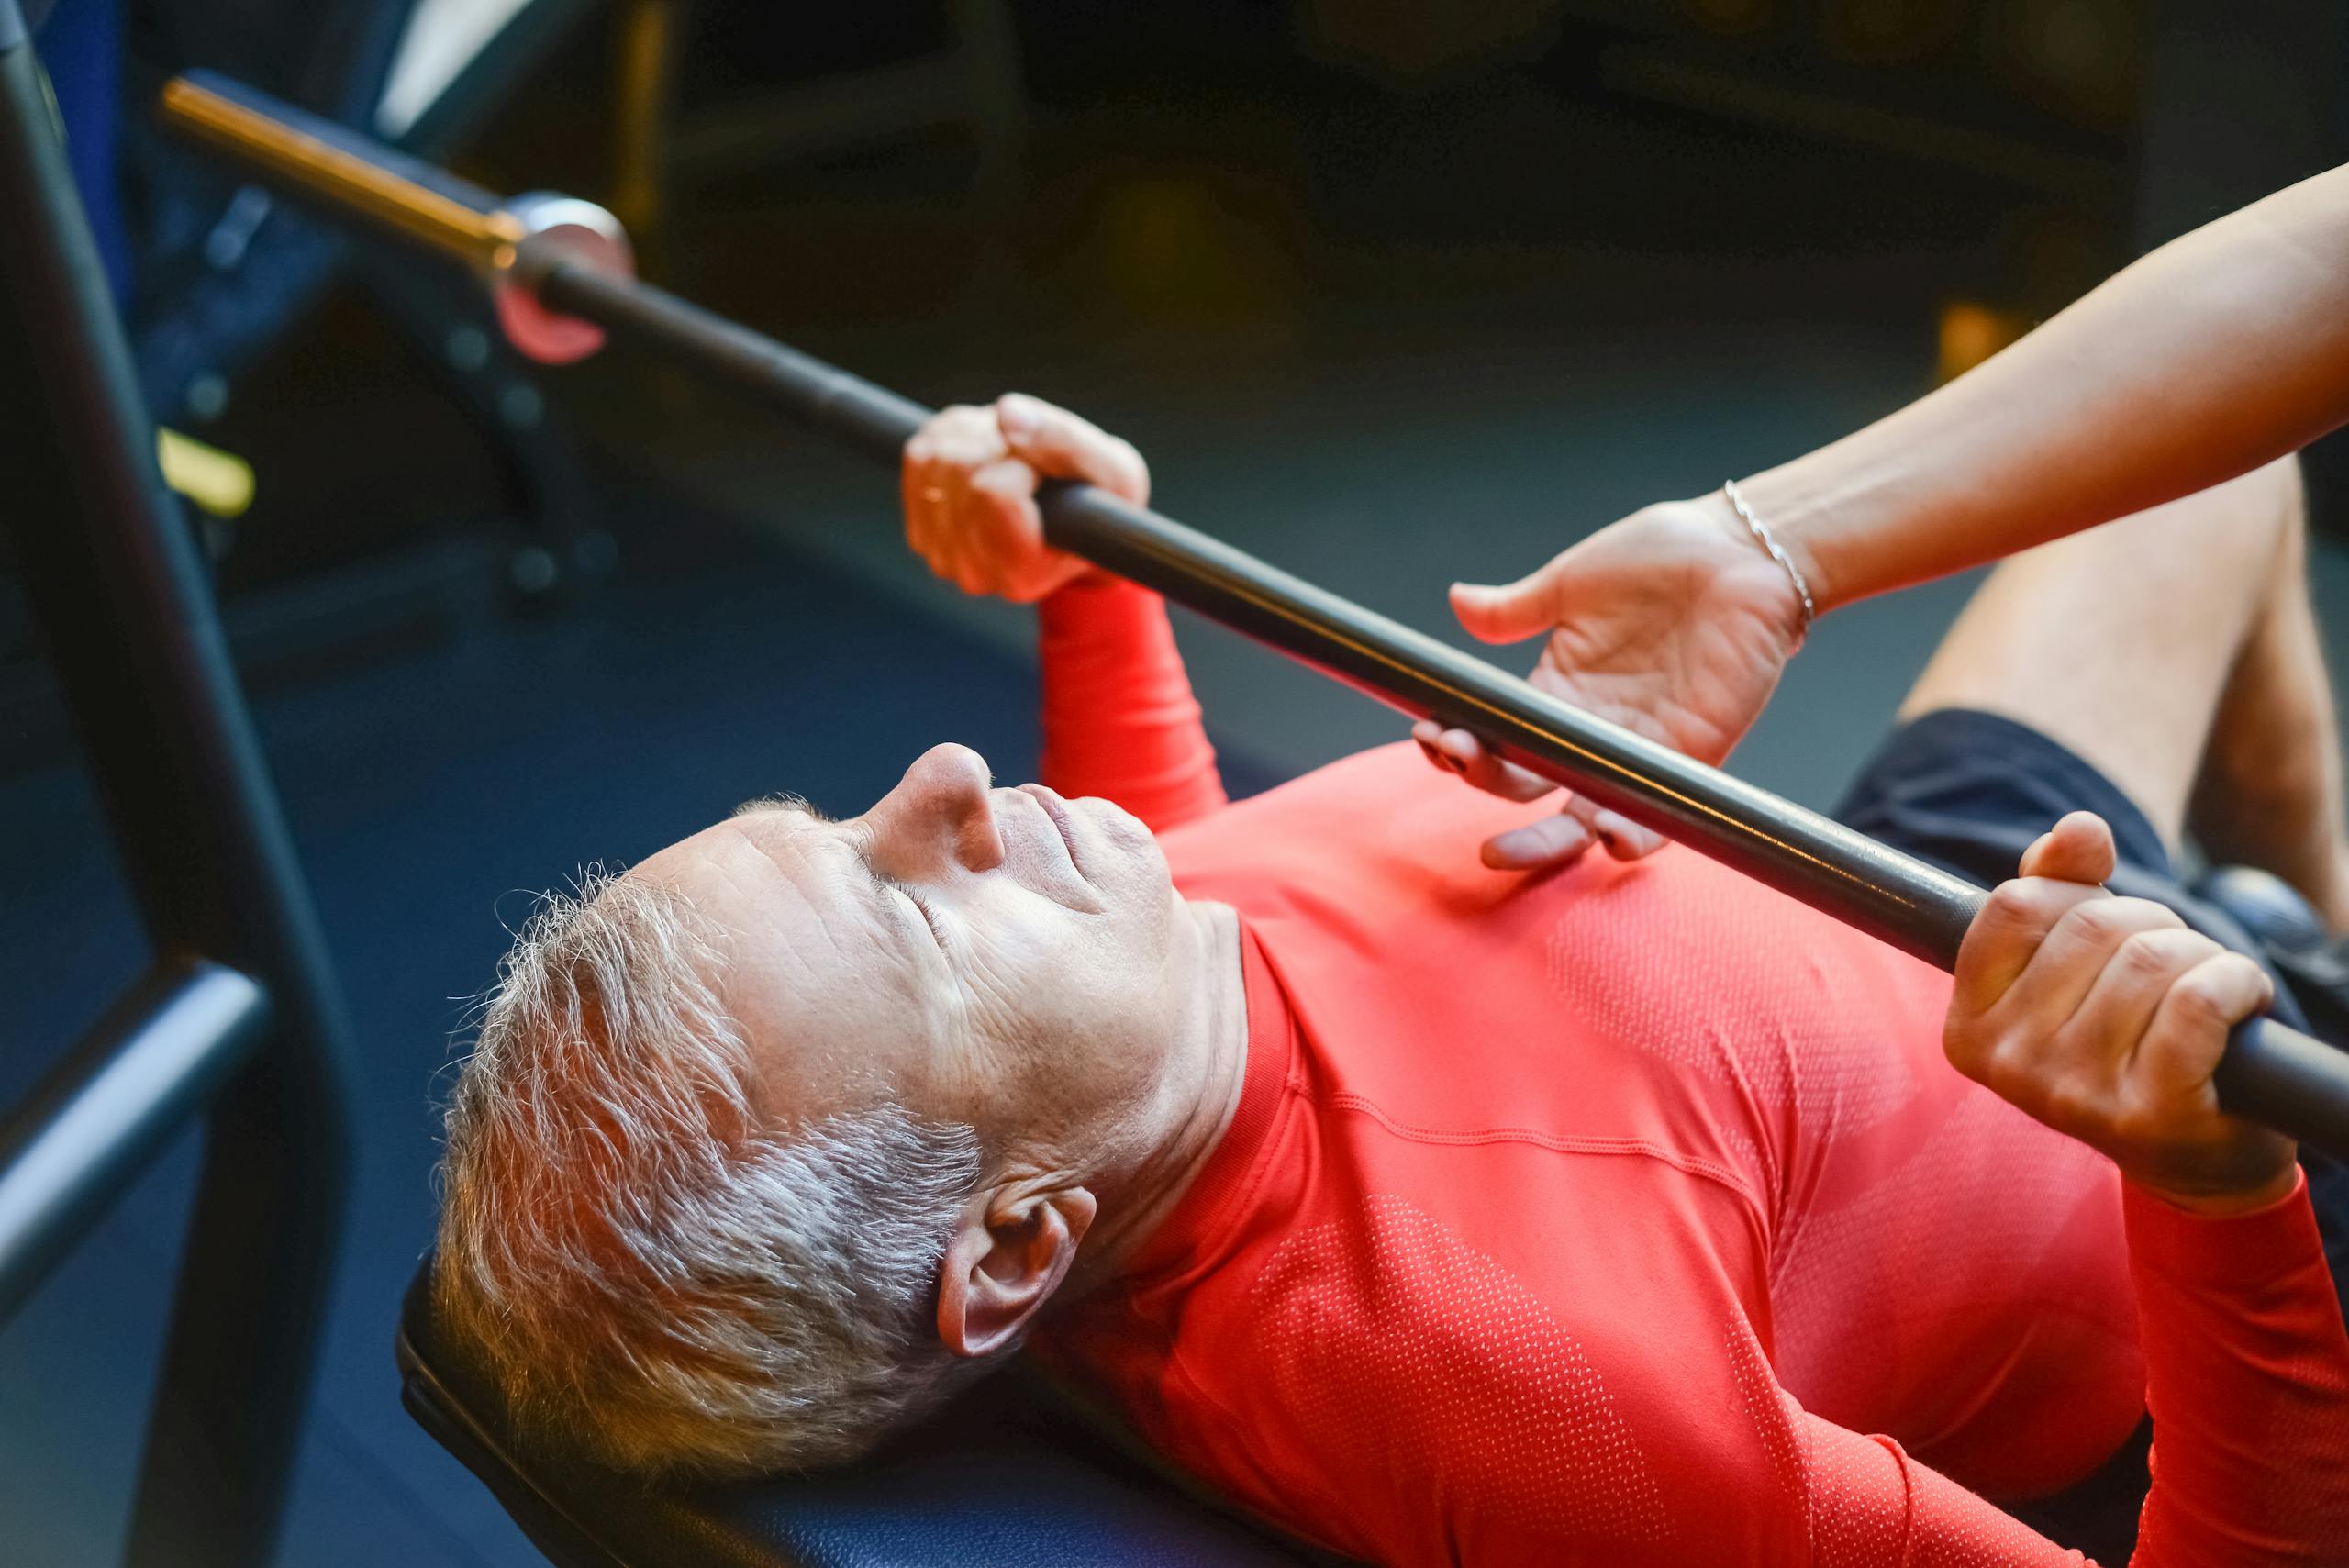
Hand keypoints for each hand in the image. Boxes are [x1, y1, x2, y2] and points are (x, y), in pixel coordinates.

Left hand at [901, 394, 1149, 602]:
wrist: (1079, 525)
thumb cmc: (1103, 503)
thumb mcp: (1114, 471)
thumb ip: (1066, 442)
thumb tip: (1006, 413)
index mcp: (1024, 574)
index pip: (992, 492)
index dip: (1024, 465)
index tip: (1046, 477)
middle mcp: (976, 574)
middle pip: (959, 469)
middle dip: (999, 447)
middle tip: (1030, 464)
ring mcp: (943, 554)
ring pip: (935, 459)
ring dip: (976, 440)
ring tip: (1011, 460)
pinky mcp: (921, 525)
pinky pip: (920, 455)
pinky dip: (954, 440)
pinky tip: (985, 457)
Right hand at [1415, 495, 1807, 870]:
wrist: (1740, 548)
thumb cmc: (1661, 556)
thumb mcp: (1572, 581)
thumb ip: (1514, 608)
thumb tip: (1458, 602)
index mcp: (1557, 694)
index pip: (1497, 739)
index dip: (1460, 744)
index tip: (1432, 731)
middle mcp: (1592, 733)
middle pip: (1530, 789)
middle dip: (1485, 789)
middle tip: (1455, 764)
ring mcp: (1639, 751)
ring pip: (1584, 819)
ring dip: (1544, 843)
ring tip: (1504, 850)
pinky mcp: (1692, 757)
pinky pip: (1659, 817)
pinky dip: (1633, 837)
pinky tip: (1606, 839)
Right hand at [1946, 811, 2296, 1214]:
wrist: (2193, 1156)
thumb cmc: (2127, 1045)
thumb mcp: (2075, 968)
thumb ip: (2060, 888)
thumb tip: (2079, 829)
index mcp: (1969, 1028)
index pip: (2014, 906)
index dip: (2075, 892)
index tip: (2107, 927)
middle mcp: (2009, 1066)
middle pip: (2091, 925)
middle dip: (2153, 923)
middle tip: (2176, 962)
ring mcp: (2074, 1094)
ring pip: (2150, 960)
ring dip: (2203, 955)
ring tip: (2211, 986)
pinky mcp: (2149, 1113)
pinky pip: (2196, 1002)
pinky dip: (2236, 982)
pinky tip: (2242, 999)